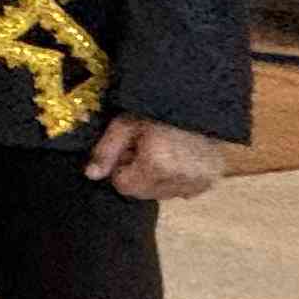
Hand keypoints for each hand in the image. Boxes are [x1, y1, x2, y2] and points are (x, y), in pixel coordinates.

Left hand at [87, 116, 227, 200]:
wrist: (203, 105)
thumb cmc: (162, 110)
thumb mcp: (126, 123)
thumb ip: (107, 150)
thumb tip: (91, 174)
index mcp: (156, 166)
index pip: (124, 186)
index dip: (120, 168)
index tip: (127, 150)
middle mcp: (177, 181)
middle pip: (142, 193)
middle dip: (137, 175)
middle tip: (144, 149)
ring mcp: (195, 184)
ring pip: (162, 194)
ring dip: (156, 179)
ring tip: (162, 152)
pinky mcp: (207, 183)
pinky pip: (182, 190)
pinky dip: (175, 181)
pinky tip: (178, 159)